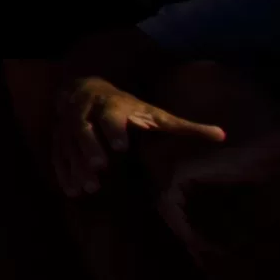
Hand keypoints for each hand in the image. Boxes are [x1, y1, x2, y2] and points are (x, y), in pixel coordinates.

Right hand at [53, 73, 190, 196]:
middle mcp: (87, 112)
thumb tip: (223, 136)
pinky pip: (56, 153)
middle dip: (90, 147)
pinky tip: (72, 191)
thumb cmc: (128, 106)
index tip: (122, 146)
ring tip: (88, 187)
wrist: (84, 88)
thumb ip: (185, 126)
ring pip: (68, 143)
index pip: (111, 115)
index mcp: (113, 106)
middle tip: (100, 168)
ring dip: (76, 164)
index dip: (115, 129)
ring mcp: (69, 124)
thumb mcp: (155, 112)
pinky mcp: (58, 136)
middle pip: (83, 128)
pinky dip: (63, 172)